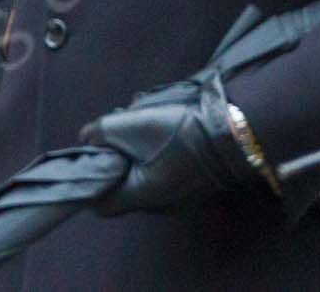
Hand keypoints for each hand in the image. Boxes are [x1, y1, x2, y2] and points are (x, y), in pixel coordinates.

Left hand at [79, 71, 266, 215]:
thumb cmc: (177, 132)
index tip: (91, 156)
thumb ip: (98, 133)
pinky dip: (154, 151)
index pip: (100, 205)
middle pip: (122, 184)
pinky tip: (158, 122)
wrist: (233, 134)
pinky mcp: (192, 186)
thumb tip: (85, 140)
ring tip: (137, 115)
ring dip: (134, 146)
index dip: (89, 181)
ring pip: (142, 173)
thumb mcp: (129, 125)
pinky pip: (162, 171)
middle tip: (117, 125)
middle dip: (115, 154)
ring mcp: (178, 198)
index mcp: (142, 195)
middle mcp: (159, 205)